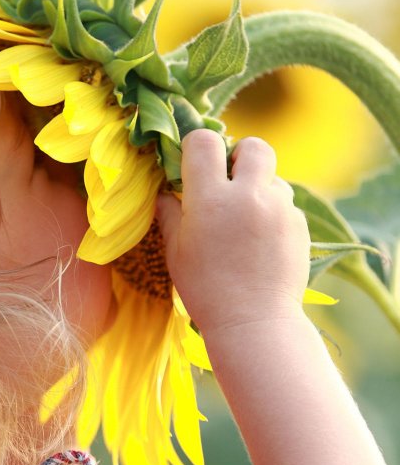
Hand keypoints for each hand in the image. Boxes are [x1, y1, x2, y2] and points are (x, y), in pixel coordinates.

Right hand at [155, 130, 309, 332]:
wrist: (254, 322)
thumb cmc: (204, 288)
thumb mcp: (176, 250)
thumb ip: (169, 213)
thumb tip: (163, 192)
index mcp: (210, 199)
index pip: (205, 142)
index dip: (197, 147)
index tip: (193, 164)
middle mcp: (249, 195)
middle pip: (254, 146)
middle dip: (239, 155)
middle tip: (229, 180)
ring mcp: (279, 209)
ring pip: (273, 177)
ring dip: (258, 187)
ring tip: (246, 218)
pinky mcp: (299, 225)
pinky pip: (285, 203)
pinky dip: (272, 212)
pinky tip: (261, 240)